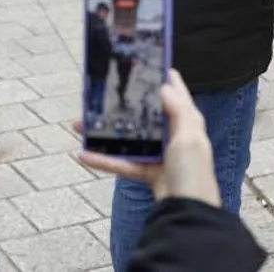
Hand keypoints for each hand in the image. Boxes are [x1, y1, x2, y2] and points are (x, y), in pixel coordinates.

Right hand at [76, 69, 220, 206]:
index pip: (177, 95)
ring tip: (81, 124)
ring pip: (128, 138)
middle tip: (101, 94)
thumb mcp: (189, 136)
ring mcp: (160, 155)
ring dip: (104, 133)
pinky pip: (123, 163)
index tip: (148, 63)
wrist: (188, 211)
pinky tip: (84, 155)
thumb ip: (178, 110)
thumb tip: (165, 86)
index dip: (164, 79)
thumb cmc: (192, 171)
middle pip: (145, 115)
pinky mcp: (148, 173)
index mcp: (188, 123)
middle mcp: (174, 136)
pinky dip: (104, 161)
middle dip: (122, 106)